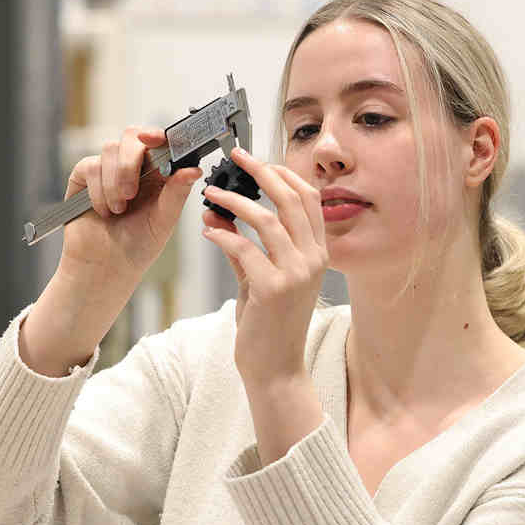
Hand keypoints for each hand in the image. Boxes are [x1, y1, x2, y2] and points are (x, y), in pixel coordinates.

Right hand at [20, 127, 200, 374]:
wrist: (106, 266)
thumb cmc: (139, 245)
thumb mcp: (164, 221)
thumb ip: (176, 193)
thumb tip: (194, 169)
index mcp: (159, 173)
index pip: (161, 141)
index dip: (161, 133)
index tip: (158, 138)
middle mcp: (134, 166)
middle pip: (132, 135)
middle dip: (132, 160)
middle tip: (131, 193)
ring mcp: (108, 168)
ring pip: (110, 148)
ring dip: (116, 180)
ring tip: (119, 210)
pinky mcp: (83, 175)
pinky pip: (89, 165)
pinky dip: (98, 190)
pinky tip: (104, 211)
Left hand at [199, 149, 328, 392]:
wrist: (276, 368)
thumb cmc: (269, 323)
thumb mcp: (261, 278)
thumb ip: (246, 246)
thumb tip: (218, 213)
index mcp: (318, 253)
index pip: (308, 199)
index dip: (283, 173)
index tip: (254, 160)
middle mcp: (314, 260)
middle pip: (292, 199)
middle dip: (261, 172)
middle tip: (234, 157)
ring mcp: (296, 274)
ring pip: (267, 219)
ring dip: (234, 200)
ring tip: (210, 193)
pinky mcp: (274, 289)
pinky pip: (244, 249)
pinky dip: (222, 234)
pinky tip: (207, 230)